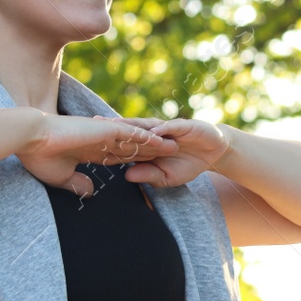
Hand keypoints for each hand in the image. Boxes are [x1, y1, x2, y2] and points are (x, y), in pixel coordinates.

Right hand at [16, 113, 179, 197]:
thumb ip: (78, 183)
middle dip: (150, 151)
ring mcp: (103, 134)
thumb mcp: (62, 176)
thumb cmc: (40, 158)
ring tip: (174, 145)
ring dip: (155, 143)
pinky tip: (162, 140)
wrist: (31, 140)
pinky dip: (148, 137)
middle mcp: (98, 141)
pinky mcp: (105, 129)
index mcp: (88, 151)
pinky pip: (132, 134)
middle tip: (168, 154)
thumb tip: (91, 192)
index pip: (116, 157)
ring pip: (136, 139)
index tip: (147, 165)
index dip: (133, 161)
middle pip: (131, 147)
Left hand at [92, 116, 231, 187]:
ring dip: (131, 124)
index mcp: (145, 146)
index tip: (86, 143)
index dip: (106, 143)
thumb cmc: (187, 164)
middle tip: (92, 125)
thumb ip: (148, 176)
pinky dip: (161, 129)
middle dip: (111, 127)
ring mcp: (166, 128)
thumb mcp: (167, 176)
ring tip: (114, 124)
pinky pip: (170, 126)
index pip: (122, 144)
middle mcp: (152, 134)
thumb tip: (127, 176)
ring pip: (145, 125)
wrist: (213, 153)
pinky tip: (151, 131)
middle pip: (128, 130)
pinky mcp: (182, 126)